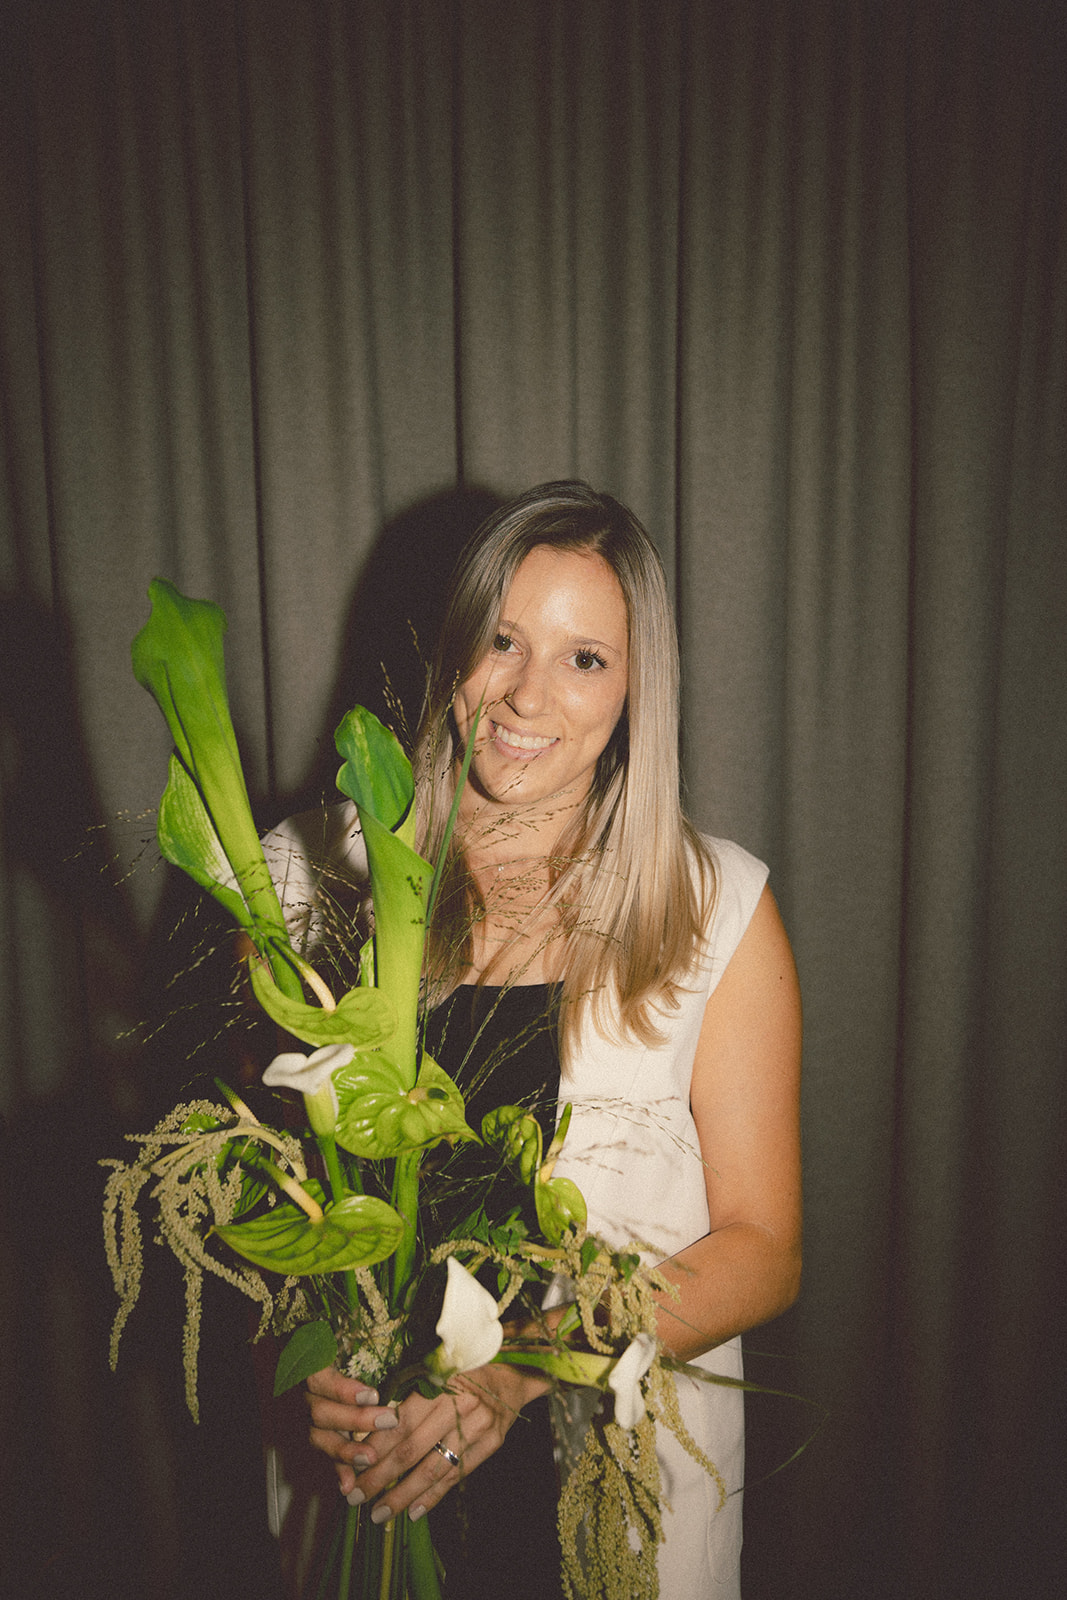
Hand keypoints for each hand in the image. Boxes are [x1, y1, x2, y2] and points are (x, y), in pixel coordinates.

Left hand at [306, 1360, 549, 1520]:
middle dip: (380, 1477)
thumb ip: (405, 1396)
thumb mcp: (433, 1371)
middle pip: (412, 1449)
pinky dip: (434, 1496)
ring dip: (403, 1495)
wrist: (512, 1374)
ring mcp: (478, 1426)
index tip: (351, 1466)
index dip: (374, 1447)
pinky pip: (456, 1474)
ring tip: (380, 1513)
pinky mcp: (490, 1443)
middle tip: (356, 1497)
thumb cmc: (463, 1369)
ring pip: (433, 1468)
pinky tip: (414, 1511)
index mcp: (439, 1380)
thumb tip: (365, 1429)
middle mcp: (459, 1403)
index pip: (400, 1421)